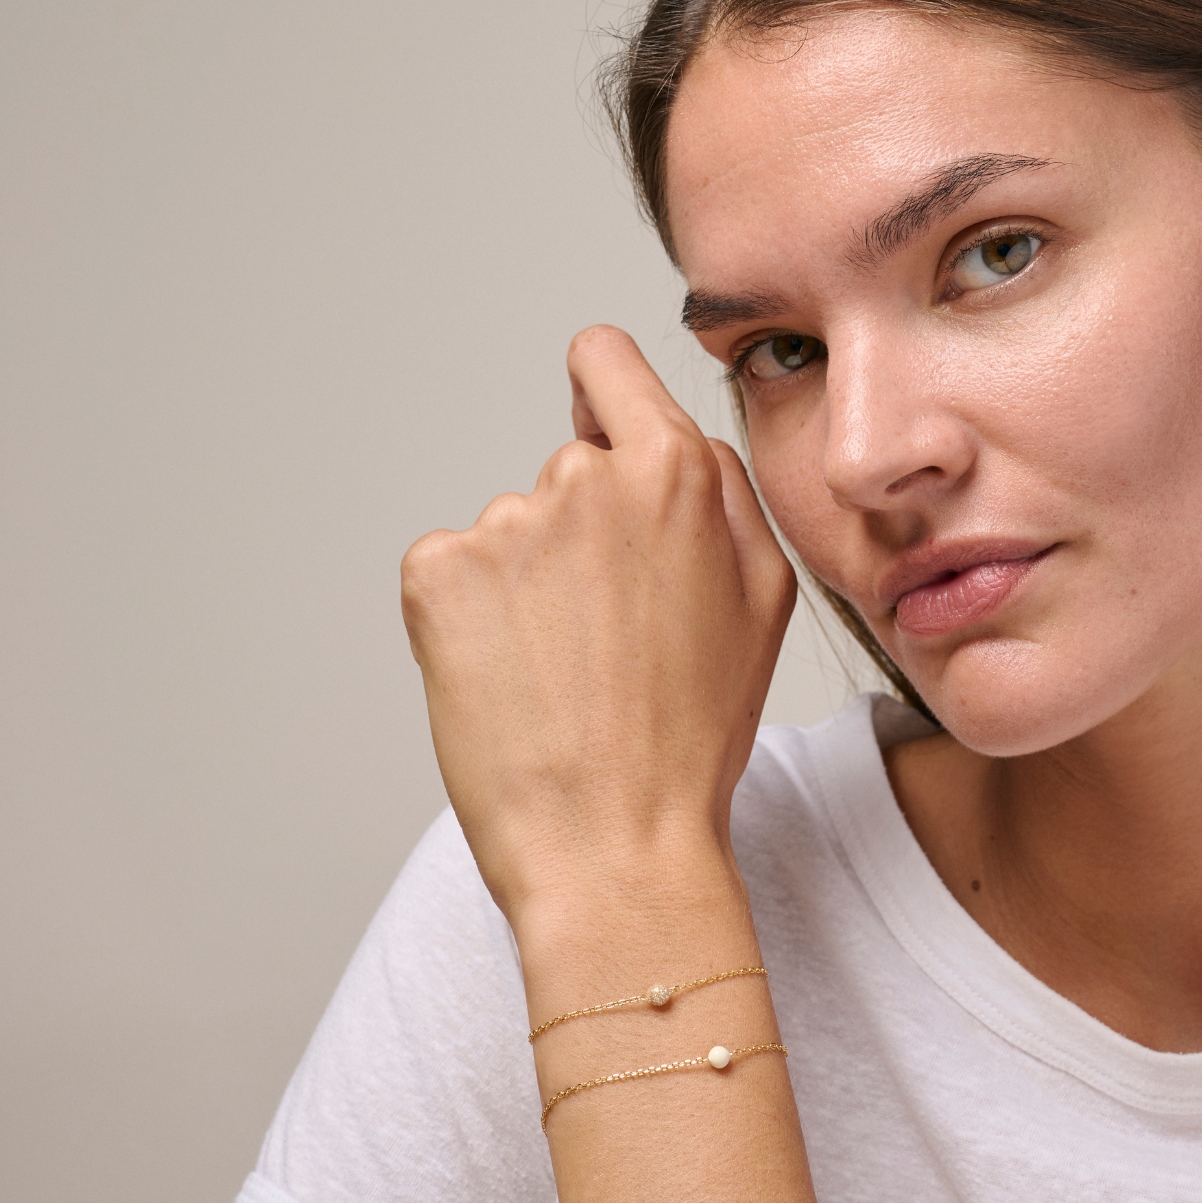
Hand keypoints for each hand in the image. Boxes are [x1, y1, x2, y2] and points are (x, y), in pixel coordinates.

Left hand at [399, 326, 795, 925]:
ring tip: (565, 675)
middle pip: (571, 467)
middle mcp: (582, 478)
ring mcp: (503, 524)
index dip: (603, 392)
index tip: (598, 423)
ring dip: (531, 586)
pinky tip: (512, 681)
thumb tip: (679, 442)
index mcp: (674, 474)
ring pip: (515, 532)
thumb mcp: (765, 602)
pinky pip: (453, 571)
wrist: (612, 843)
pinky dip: (473, 619)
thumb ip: (728, 496)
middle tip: (612, 633)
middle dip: (586, 531)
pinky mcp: (436, 575)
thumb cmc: (693, 735)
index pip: (605, 359)